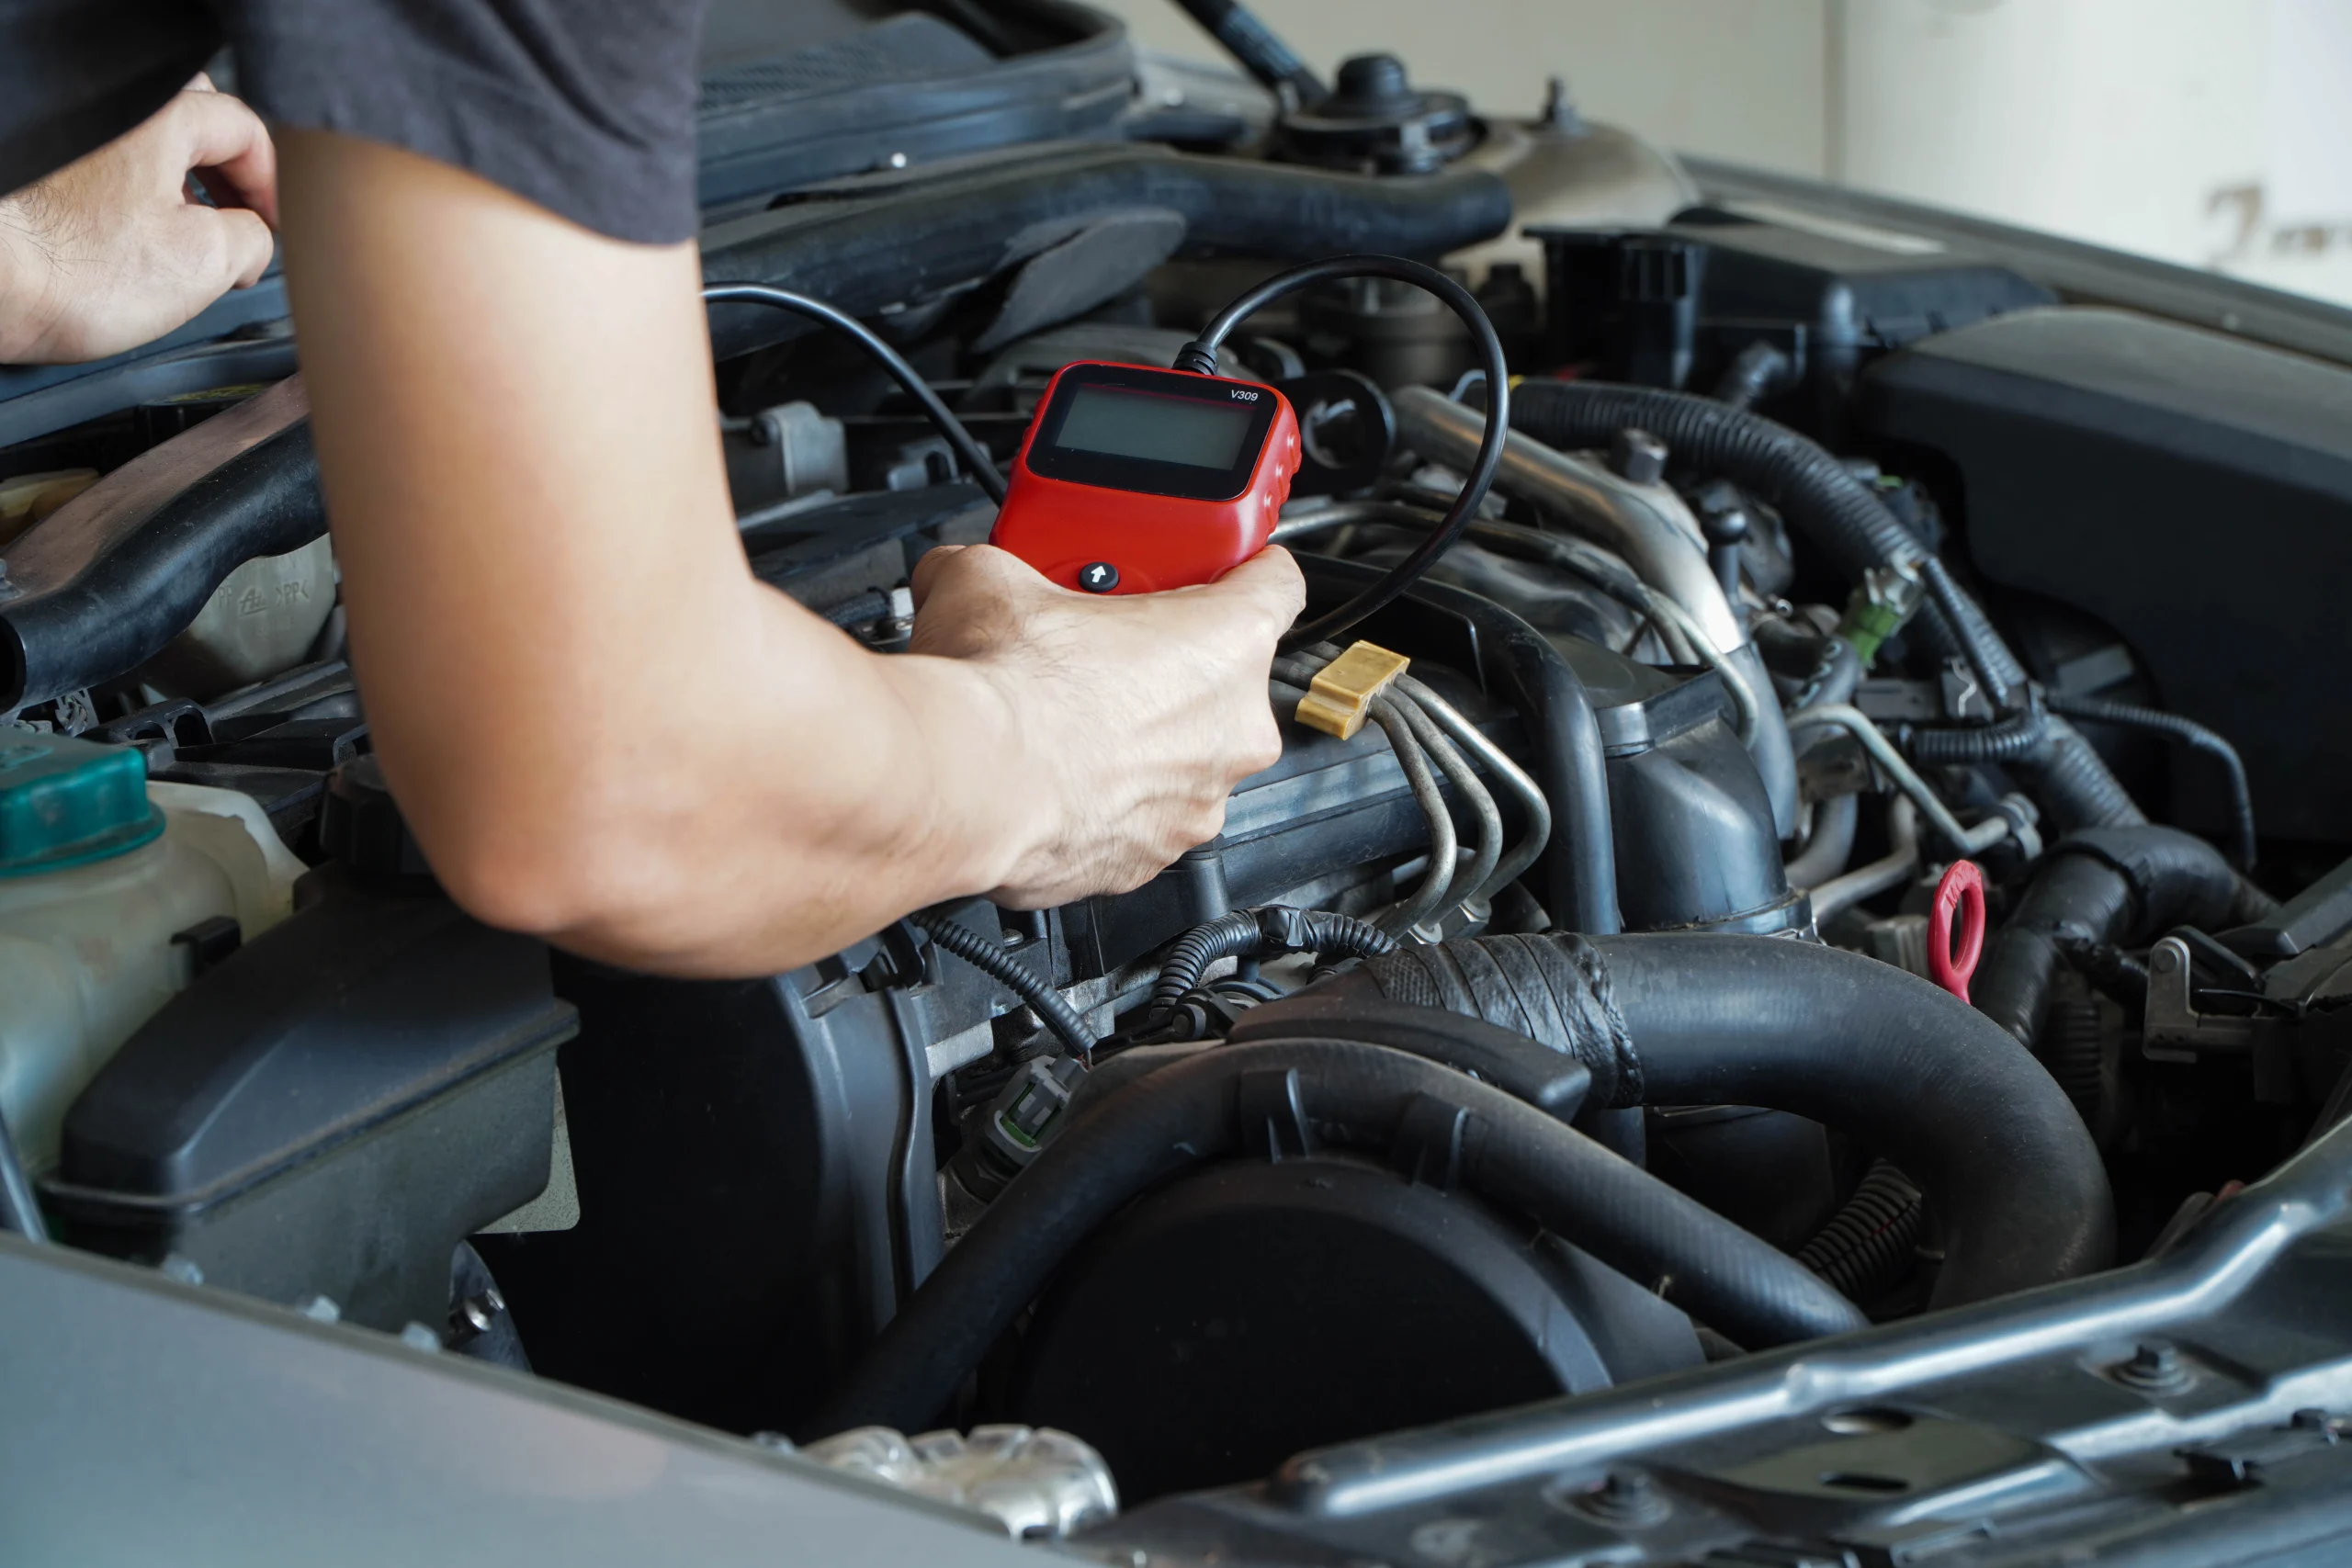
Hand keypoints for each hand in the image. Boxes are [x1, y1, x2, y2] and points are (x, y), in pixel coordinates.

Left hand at [0, 76, 276, 363]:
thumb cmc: (78, 270)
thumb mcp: (210, 261)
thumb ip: (257, 238)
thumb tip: (255, 240)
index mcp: (163, 117)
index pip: (245, 129)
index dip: (272, 185)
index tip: (273, 227)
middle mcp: (117, 117)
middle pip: (197, 127)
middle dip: (227, 178)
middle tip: (238, 228)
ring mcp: (79, 143)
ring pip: (154, 150)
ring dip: (184, 192)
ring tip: (188, 247)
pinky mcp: (51, 172)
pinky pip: (115, 171)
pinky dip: (139, 201)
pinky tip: (137, 246)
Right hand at [909, 543, 1305, 907]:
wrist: (969, 787)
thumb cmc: (1009, 690)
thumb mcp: (993, 578)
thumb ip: (1001, 564)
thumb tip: (964, 570)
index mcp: (1228, 642)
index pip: (1277, 583)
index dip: (1246, 567)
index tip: (1219, 566)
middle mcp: (1235, 731)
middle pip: (1222, 679)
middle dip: (1166, 662)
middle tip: (1100, 646)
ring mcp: (1199, 803)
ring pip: (1183, 757)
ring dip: (1139, 738)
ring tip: (1066, 717)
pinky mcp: (1150, 859)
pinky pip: (1141, 816)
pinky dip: (1107, 798)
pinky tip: (1055, 773)